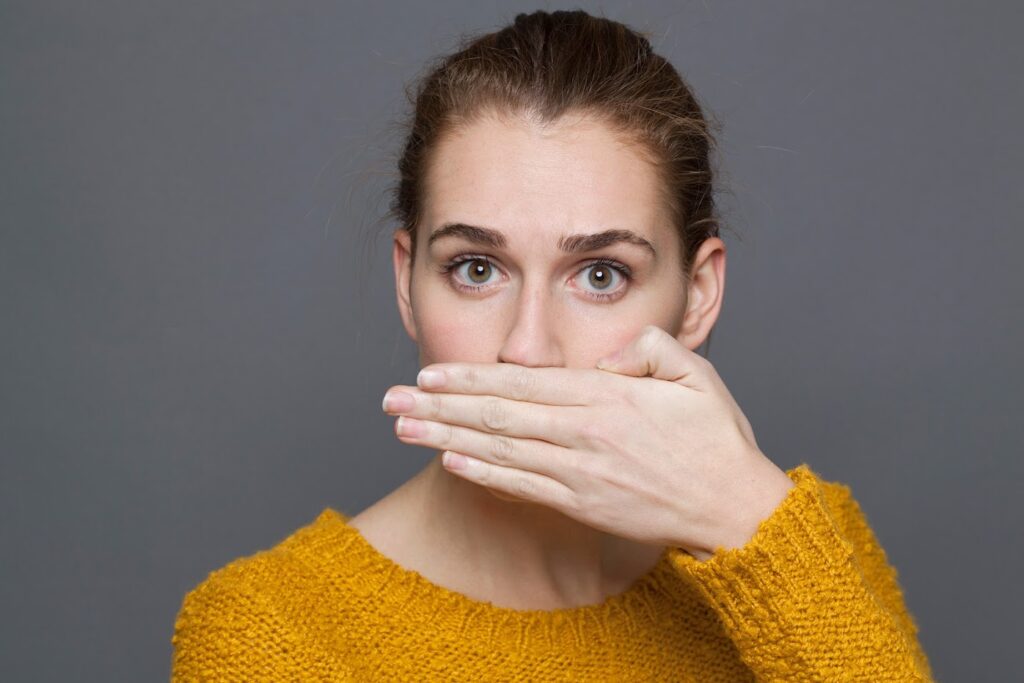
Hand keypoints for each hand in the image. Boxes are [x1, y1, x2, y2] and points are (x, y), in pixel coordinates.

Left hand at [381, 325, 794, 558]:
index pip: (523, 382)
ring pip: (499, 451)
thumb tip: (606, 355)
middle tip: (392, 399)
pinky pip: (521, 488)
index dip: (470, 377)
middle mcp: (584, 435)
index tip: (429, 372)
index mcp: (607, 397)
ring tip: (404, 429)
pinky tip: (450, 463)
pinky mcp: (581, 504)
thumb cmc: (716, 439)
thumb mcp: (695, 374)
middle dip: (439, 406)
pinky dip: (482, 475)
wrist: (734, 508)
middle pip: (497, 415)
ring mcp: (579, 473)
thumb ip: (648, 349)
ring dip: (445, 439)